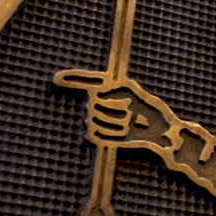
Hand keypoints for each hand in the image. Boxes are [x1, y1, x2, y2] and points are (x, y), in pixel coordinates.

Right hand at [54, 68, 173, 148]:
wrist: (158, 131)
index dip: (73, 79)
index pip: (86, 81)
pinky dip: (111, 135)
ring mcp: (98, 119)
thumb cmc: (150, 109)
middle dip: (113, 108)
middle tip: (131, 112)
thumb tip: (96, 94)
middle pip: (92, 104)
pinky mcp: (99, 136)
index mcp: (108, 88)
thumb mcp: (134, 94)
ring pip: (94, 120)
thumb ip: (113, 88)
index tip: (57, 79)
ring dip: (115, 122)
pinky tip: (123, 133)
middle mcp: (99, 103)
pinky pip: (94, 134)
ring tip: (129, 123)